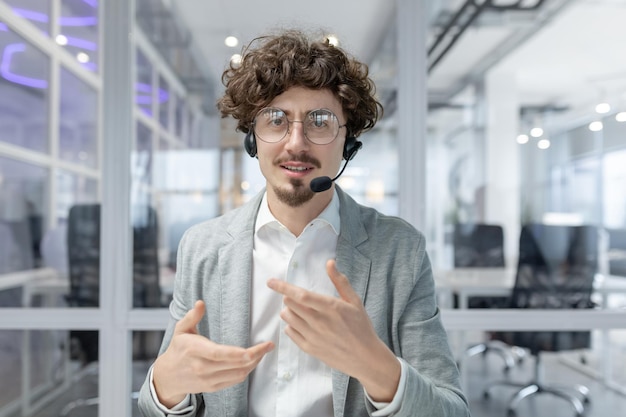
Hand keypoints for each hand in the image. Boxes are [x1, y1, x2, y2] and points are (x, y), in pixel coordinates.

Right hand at [152, 300, 273, 406]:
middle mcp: (201, 367)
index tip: (255, 349)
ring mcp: (207, 380)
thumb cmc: (178, 349)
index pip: (219, 354)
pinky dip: (246, 371)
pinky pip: (235, 380)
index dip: (239, 353)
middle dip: (255, 356)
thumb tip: (200, 303)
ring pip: (238, 374)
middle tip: (268, 346)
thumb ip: (192, 316)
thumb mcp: (181, 329)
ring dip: (253, 364)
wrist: (168, 376)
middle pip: (235, 365)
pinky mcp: (212, 387)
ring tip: (262, 352)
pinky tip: (252, 361)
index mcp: (194, 350)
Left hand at [267, 259, 399, 401]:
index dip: (284, 287)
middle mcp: (319, 322)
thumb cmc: (361, 327)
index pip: (301, 295)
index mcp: (331, 308)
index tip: (271, 282)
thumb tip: (330, 263)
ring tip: (302, 312)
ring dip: (290, 311)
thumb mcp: (355, 302)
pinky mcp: (309, 349)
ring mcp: (313, 337)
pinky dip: (292, 326)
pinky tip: (303, 325)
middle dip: (290, 298)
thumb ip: (340, 282)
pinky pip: (290, 333)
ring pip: (288, 318)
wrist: (365, 358)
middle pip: (290, 305)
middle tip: (300, 299)